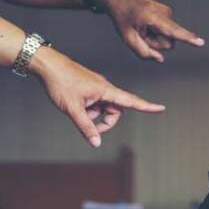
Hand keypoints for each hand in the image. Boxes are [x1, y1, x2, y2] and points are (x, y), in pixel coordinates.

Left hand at [31, 48, 164, 146]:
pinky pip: (95, 102)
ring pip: (103, 107)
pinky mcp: (88, 87)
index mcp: (105, 90)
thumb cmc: (60, 83)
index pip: (131, 101)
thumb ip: (86, 127)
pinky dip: (88, 109)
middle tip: (90, 129)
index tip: (161, 108)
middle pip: (115, 110)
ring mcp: (96, 87)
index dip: (147, 106)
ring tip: (76, 112)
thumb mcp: (73, 109)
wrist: (47, 65)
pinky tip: (74, 105)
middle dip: (106, 122)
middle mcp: (104, 88)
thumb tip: (96, 143)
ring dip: (94, 115)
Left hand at [95, 0, 203, 62]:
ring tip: (142, 27)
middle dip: (155, 43)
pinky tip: (146, 24)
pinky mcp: (168, 14)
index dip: (188, 38)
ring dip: (155, 37)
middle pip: (168, 43)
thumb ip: (143, 52)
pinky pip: (167, 32)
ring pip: (168, 38)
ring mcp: (168, 12)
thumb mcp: (127, 38)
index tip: (201, 42)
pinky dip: (156, 31)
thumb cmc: (122, 17)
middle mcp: (165, 13)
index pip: (173, 31)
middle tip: (140, 32)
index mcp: (153, 18)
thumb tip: (160, 59)